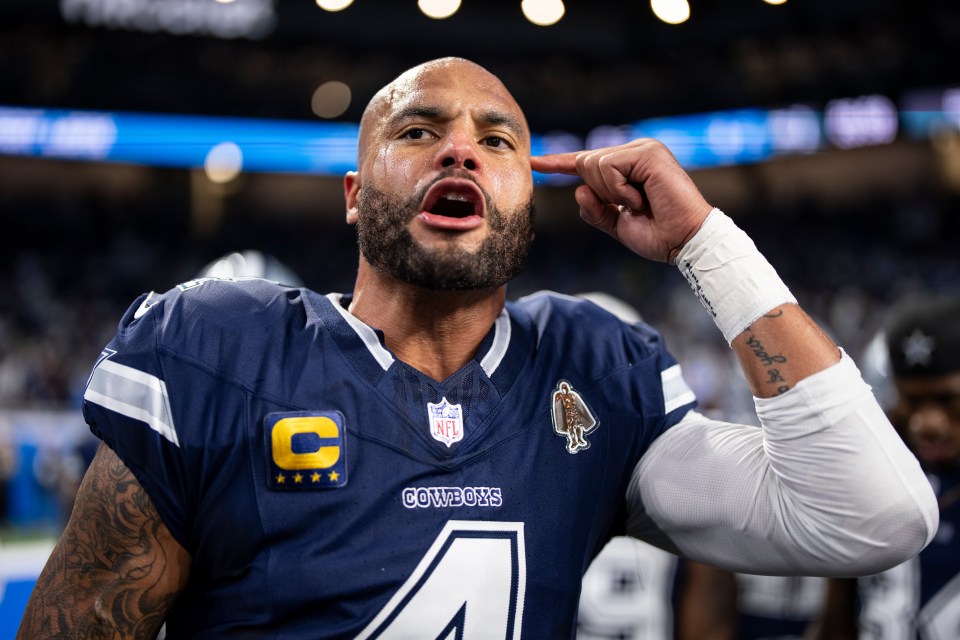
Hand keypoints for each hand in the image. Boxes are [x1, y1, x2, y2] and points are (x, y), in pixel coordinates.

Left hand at [531, 139, 712, 262]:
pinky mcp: (648, 153)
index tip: (534, 162)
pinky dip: (618, 190)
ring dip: (610, 193)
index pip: (586, 162)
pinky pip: (607, 166)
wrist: (685, 242)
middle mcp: (635, 151)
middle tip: (630, 207)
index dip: (558, 164)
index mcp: (628, 166)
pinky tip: (641, 199)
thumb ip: (595, 210)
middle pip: (584, 162)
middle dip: (599, 192)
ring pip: (592, 163)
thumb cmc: (658, 235)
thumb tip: (579, 190)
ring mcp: (643, 149)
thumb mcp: (617, 225)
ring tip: (639, 204)